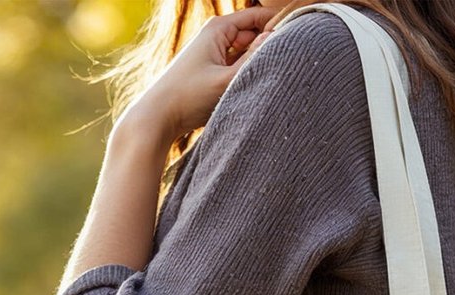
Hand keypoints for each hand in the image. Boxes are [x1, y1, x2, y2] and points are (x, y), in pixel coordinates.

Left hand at [121, 5, 275, 147]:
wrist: (157, 117)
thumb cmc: (188, 97)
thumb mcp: (226, 80)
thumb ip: (253, 60)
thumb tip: (276, 38)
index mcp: (218, 28)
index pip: (256, 16)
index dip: (277, 24)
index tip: (297, 38)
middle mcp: (215, 36)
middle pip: (252, 35)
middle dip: (266, 47)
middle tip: (285, 65)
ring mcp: (212, 53)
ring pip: (244, 53)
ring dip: (255, 64)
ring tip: (267, 80)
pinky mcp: (209, 71)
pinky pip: (235, 67)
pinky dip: (243, 75)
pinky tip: (250, 89)